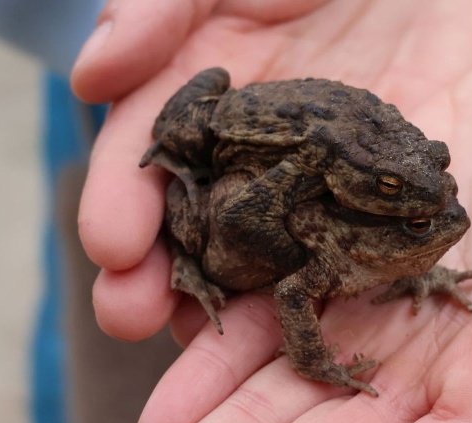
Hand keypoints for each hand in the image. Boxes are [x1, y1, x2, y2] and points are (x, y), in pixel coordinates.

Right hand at [72, 0, 471, 341]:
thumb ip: (161, 10)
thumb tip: (92, 77)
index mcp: (205, 105)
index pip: (151, 161)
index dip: (123, 201)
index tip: (110, 245)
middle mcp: (252, 158)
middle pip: (195, 225)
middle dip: (157, 273)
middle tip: (128, 316)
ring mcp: (316, 185)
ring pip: (262, 256)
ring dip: (225, 302)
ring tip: (195, 340)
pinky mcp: (378, 200)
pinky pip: (347, 254)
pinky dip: (320, 291)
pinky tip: (298, 326)